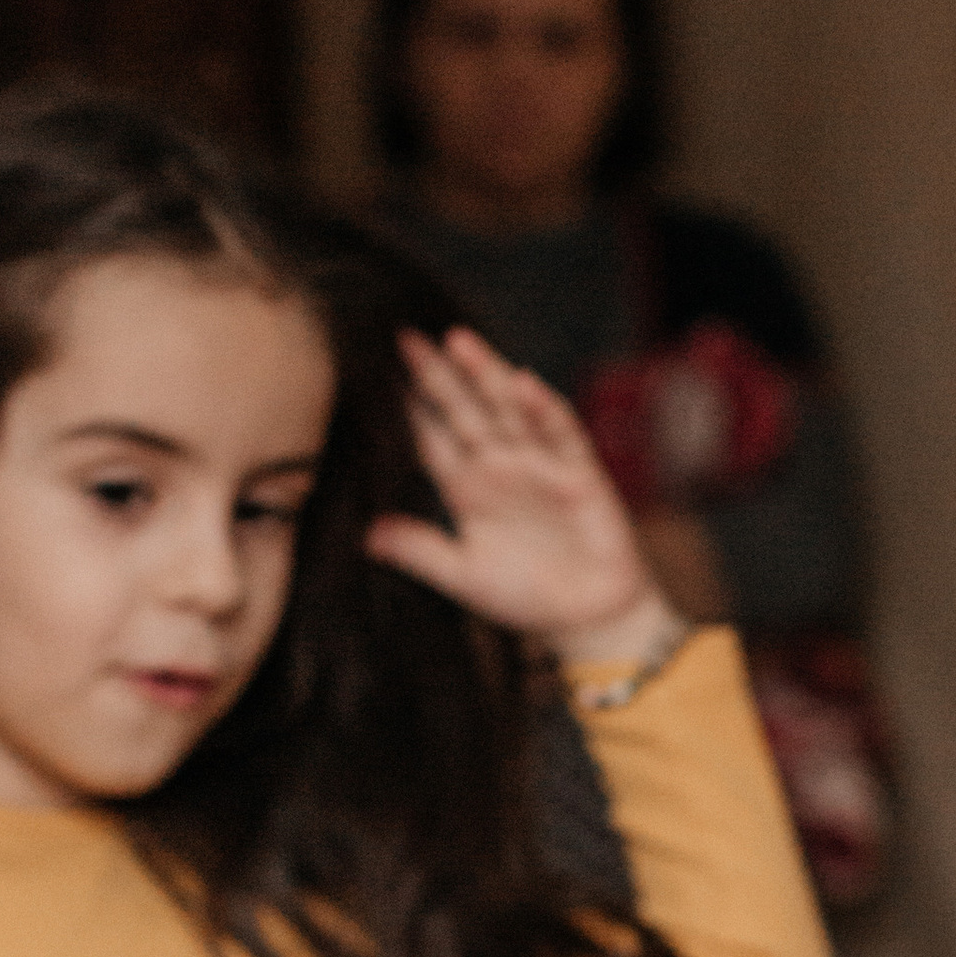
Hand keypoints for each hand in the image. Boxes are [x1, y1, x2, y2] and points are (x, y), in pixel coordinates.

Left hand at [366, 327, 677, 661]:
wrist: (589, 619)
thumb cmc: (527, 599)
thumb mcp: (463, 576)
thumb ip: (420, 551)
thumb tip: (366, 536)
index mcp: (467, 488)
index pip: (430, 438)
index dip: (405, 408)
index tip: (374, 374)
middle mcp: (500, 467)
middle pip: (463, 410)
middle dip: (436, 375)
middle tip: (405, 336)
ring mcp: (539, 464)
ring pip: (507, 409)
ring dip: (485, 375)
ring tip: (458, 340)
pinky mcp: (579, 473)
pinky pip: (560, 433)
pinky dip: (543, 408)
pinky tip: (522, 383)